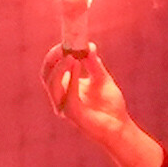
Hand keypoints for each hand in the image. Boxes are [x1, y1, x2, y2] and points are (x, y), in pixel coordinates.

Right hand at [43, 43, 167, 166]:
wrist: (120, 125)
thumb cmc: (109, 105)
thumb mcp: (101, 78)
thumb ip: (93, 64)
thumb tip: (88, 46)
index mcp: (64, 89)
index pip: (51, 70)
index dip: (55, 55)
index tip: (66, 40)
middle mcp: (60, 98)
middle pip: (46, 76)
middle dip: (53, 59)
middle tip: (64, 46)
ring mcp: (64, 107)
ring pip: (52, 84)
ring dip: (60, 67)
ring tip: (71, 54)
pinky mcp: (72, 114)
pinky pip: (68, 93)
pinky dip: (72, 77)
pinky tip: (77, 64)